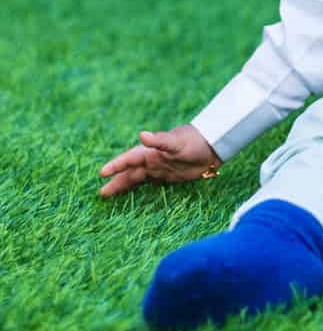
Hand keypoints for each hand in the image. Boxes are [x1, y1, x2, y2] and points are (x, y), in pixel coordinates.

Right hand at [98, 124, 220, 198]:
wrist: (212, 146)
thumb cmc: (194, 141)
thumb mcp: (177, 142)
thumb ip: (160, 140)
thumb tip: (142, 135)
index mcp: (151, 151)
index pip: (129, 159)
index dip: (116, 165)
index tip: (102, 173)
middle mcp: (151, 159)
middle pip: (130, 172)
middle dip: (116, 181)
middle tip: (101, 193)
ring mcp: (158, 168)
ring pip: (136, 178)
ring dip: (123, 185)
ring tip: (108, 195)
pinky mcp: (167, 175)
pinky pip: (148, 183)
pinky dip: (137, 188)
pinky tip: (130, 195)